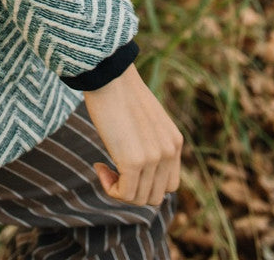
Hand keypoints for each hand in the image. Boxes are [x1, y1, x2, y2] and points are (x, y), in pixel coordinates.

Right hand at [82, 63, 182, 205]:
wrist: (108, 74)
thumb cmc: (119, 91)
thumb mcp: (145, 119)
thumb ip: (150, 141)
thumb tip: (137, 165)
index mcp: (175, 142)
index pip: (169, 185)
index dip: (146, 183)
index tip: (124, 166)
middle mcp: (169, 152)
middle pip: (155, 196)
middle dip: (132, 189)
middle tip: (111, 169)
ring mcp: (153, 158)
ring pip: (139, 198)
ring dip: (119, 189)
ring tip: (103, 167)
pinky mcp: (134, 161)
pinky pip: (124, 193)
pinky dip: (110, 187)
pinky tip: (99, 167)